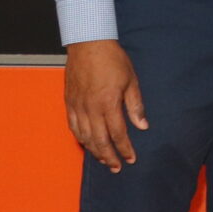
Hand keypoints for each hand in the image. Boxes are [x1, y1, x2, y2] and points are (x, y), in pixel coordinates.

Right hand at [64, 39, 147, 171]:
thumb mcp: (131, 80)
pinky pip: (74, 126)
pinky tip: (87, 143)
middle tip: (116, 168)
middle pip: (100, 141)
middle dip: (109, 157)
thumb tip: (143, 126)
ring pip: (85, 137)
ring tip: (103, 160)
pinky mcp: (69, 102)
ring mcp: (78, 106)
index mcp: (108, 103)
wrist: (88, 44)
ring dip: (94, 151)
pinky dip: (80, 138)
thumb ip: (135, 105)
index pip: (118, 134)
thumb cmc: (113, 60)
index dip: (125, 149)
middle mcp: (91, 108)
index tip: (131, 159)